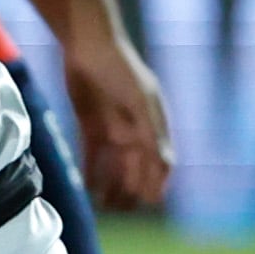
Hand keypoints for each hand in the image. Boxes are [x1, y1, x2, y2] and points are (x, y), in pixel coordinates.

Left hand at [61, 25, 171, 212]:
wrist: (87, 43)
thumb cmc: (120, 67)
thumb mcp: (140, 99)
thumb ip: (152, 132)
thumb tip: (167, 165)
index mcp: (153, 124)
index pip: (160, 161)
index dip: (157, 182)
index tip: (150, 203)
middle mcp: (136, 129)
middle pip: (137, 168)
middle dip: (132, 190)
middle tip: (122, 210)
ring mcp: (113, 128)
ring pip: (115, 166)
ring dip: (112, 186)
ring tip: (105, 206)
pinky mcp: (90, 125)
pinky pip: (93, 156)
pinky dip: (92, 172)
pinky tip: (87, 189)